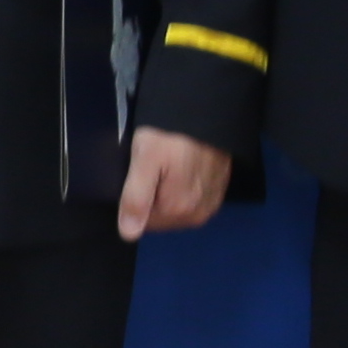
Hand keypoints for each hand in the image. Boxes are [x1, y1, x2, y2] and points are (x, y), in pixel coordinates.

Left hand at [115, 126, 236, 238]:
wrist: (207, 112)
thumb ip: (136, 198)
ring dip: (167, 193)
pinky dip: (183, 188)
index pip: (143, 222)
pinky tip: (181, 168)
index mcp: (178, 211)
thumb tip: (128, 235)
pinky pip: (191, 200)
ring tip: (167, 165)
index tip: (139, 175)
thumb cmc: (171, 134)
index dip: (135, 199)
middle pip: (161, 217)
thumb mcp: (145, 159)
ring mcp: (210, 205)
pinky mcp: (218, 192)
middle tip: (153, 167)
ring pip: (176, 209)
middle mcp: (197, 215)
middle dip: (152, 197)